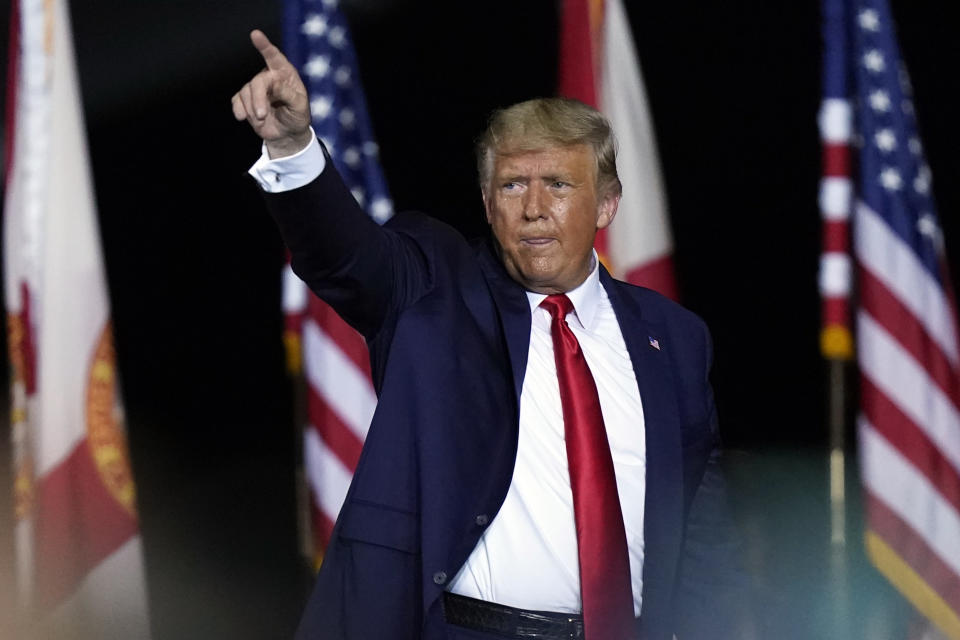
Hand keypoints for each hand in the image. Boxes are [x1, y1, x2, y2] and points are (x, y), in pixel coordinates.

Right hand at [232, 30, 313, 157]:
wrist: (287, 134)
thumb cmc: (297, 116)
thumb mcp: (300, 107)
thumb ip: (288, 94)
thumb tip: (273, 83)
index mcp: (285, 74)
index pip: (274, 57)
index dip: (265, 46)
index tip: (255, 35)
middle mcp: (269, 77)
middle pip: (257, 82)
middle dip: (257, 99)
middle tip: (262, 116)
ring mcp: (256, 88)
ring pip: (246, 92)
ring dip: (251, 109)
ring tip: (262, 120)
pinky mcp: (246, 100)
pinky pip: (237, 100)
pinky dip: (239, 109)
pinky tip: (242, 117)